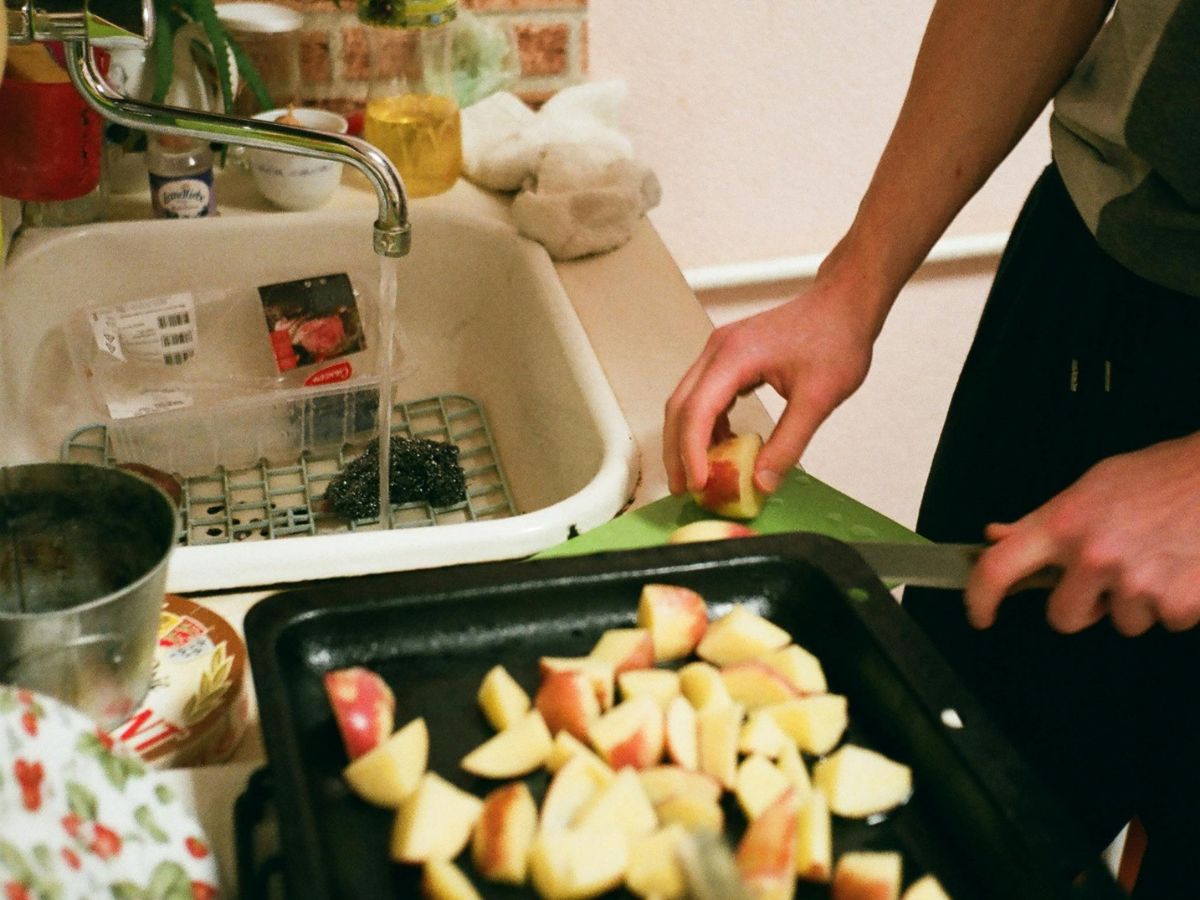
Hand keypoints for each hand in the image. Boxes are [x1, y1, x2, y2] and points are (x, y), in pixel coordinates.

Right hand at [663, 278, 879, 495]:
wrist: (845, 303)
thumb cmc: (837, 338)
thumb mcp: (818, 398)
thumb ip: (788, 443)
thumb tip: (761, 483)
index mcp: (734, 356)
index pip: (696, 411)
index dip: (692, 452)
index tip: (699, 484)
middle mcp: (717, 351)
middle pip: (680, 407)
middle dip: (677, 451)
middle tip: (686, 489)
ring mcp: (720, 351)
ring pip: (687, 401)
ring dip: (689, 439)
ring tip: (701, 475)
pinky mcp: (729, 357)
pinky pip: (705, 395)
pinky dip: (707, 425)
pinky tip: (723, 446)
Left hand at [965, 432, 1199, 635]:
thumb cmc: (1160, 477)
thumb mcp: (1091, 487)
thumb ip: (1041, 521)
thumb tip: (996, 537)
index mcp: (1063, 524)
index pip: (999, 568)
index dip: (980, 598)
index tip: (979, 614)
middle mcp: (1094, 556)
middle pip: (1063, 617)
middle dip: (1083, 605)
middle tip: (1109, 574)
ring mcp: (1137, 583)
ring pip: (1121, 623)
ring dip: (1136, 602)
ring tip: (1156, 559)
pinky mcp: (1179, 603)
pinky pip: (1165, 623)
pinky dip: (1174, 603)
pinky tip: (1182, 568)